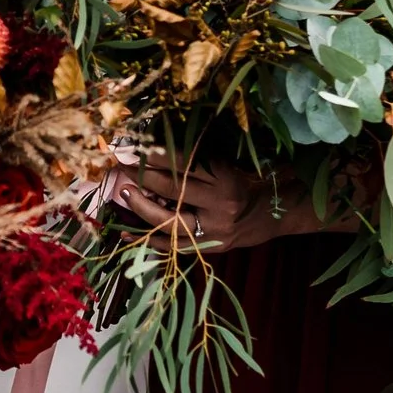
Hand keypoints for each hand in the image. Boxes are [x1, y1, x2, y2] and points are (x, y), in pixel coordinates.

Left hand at [112, 157, 292, 252]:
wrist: (269, 215)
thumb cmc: (245, 182)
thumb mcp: (229, 164)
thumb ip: (199, 159)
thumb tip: (156, 146)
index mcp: (226, 178)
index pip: (186, 164)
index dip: (159, 155)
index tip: (138, 147)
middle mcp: (220, 204)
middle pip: (174, 190)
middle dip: (144, 177)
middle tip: (122, 166)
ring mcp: (213, 229)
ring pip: (170, 222)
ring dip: (142, 207)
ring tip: (124, 193)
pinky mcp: (207, 246)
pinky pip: (172, 246)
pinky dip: (147, 240)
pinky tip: (125, 234)